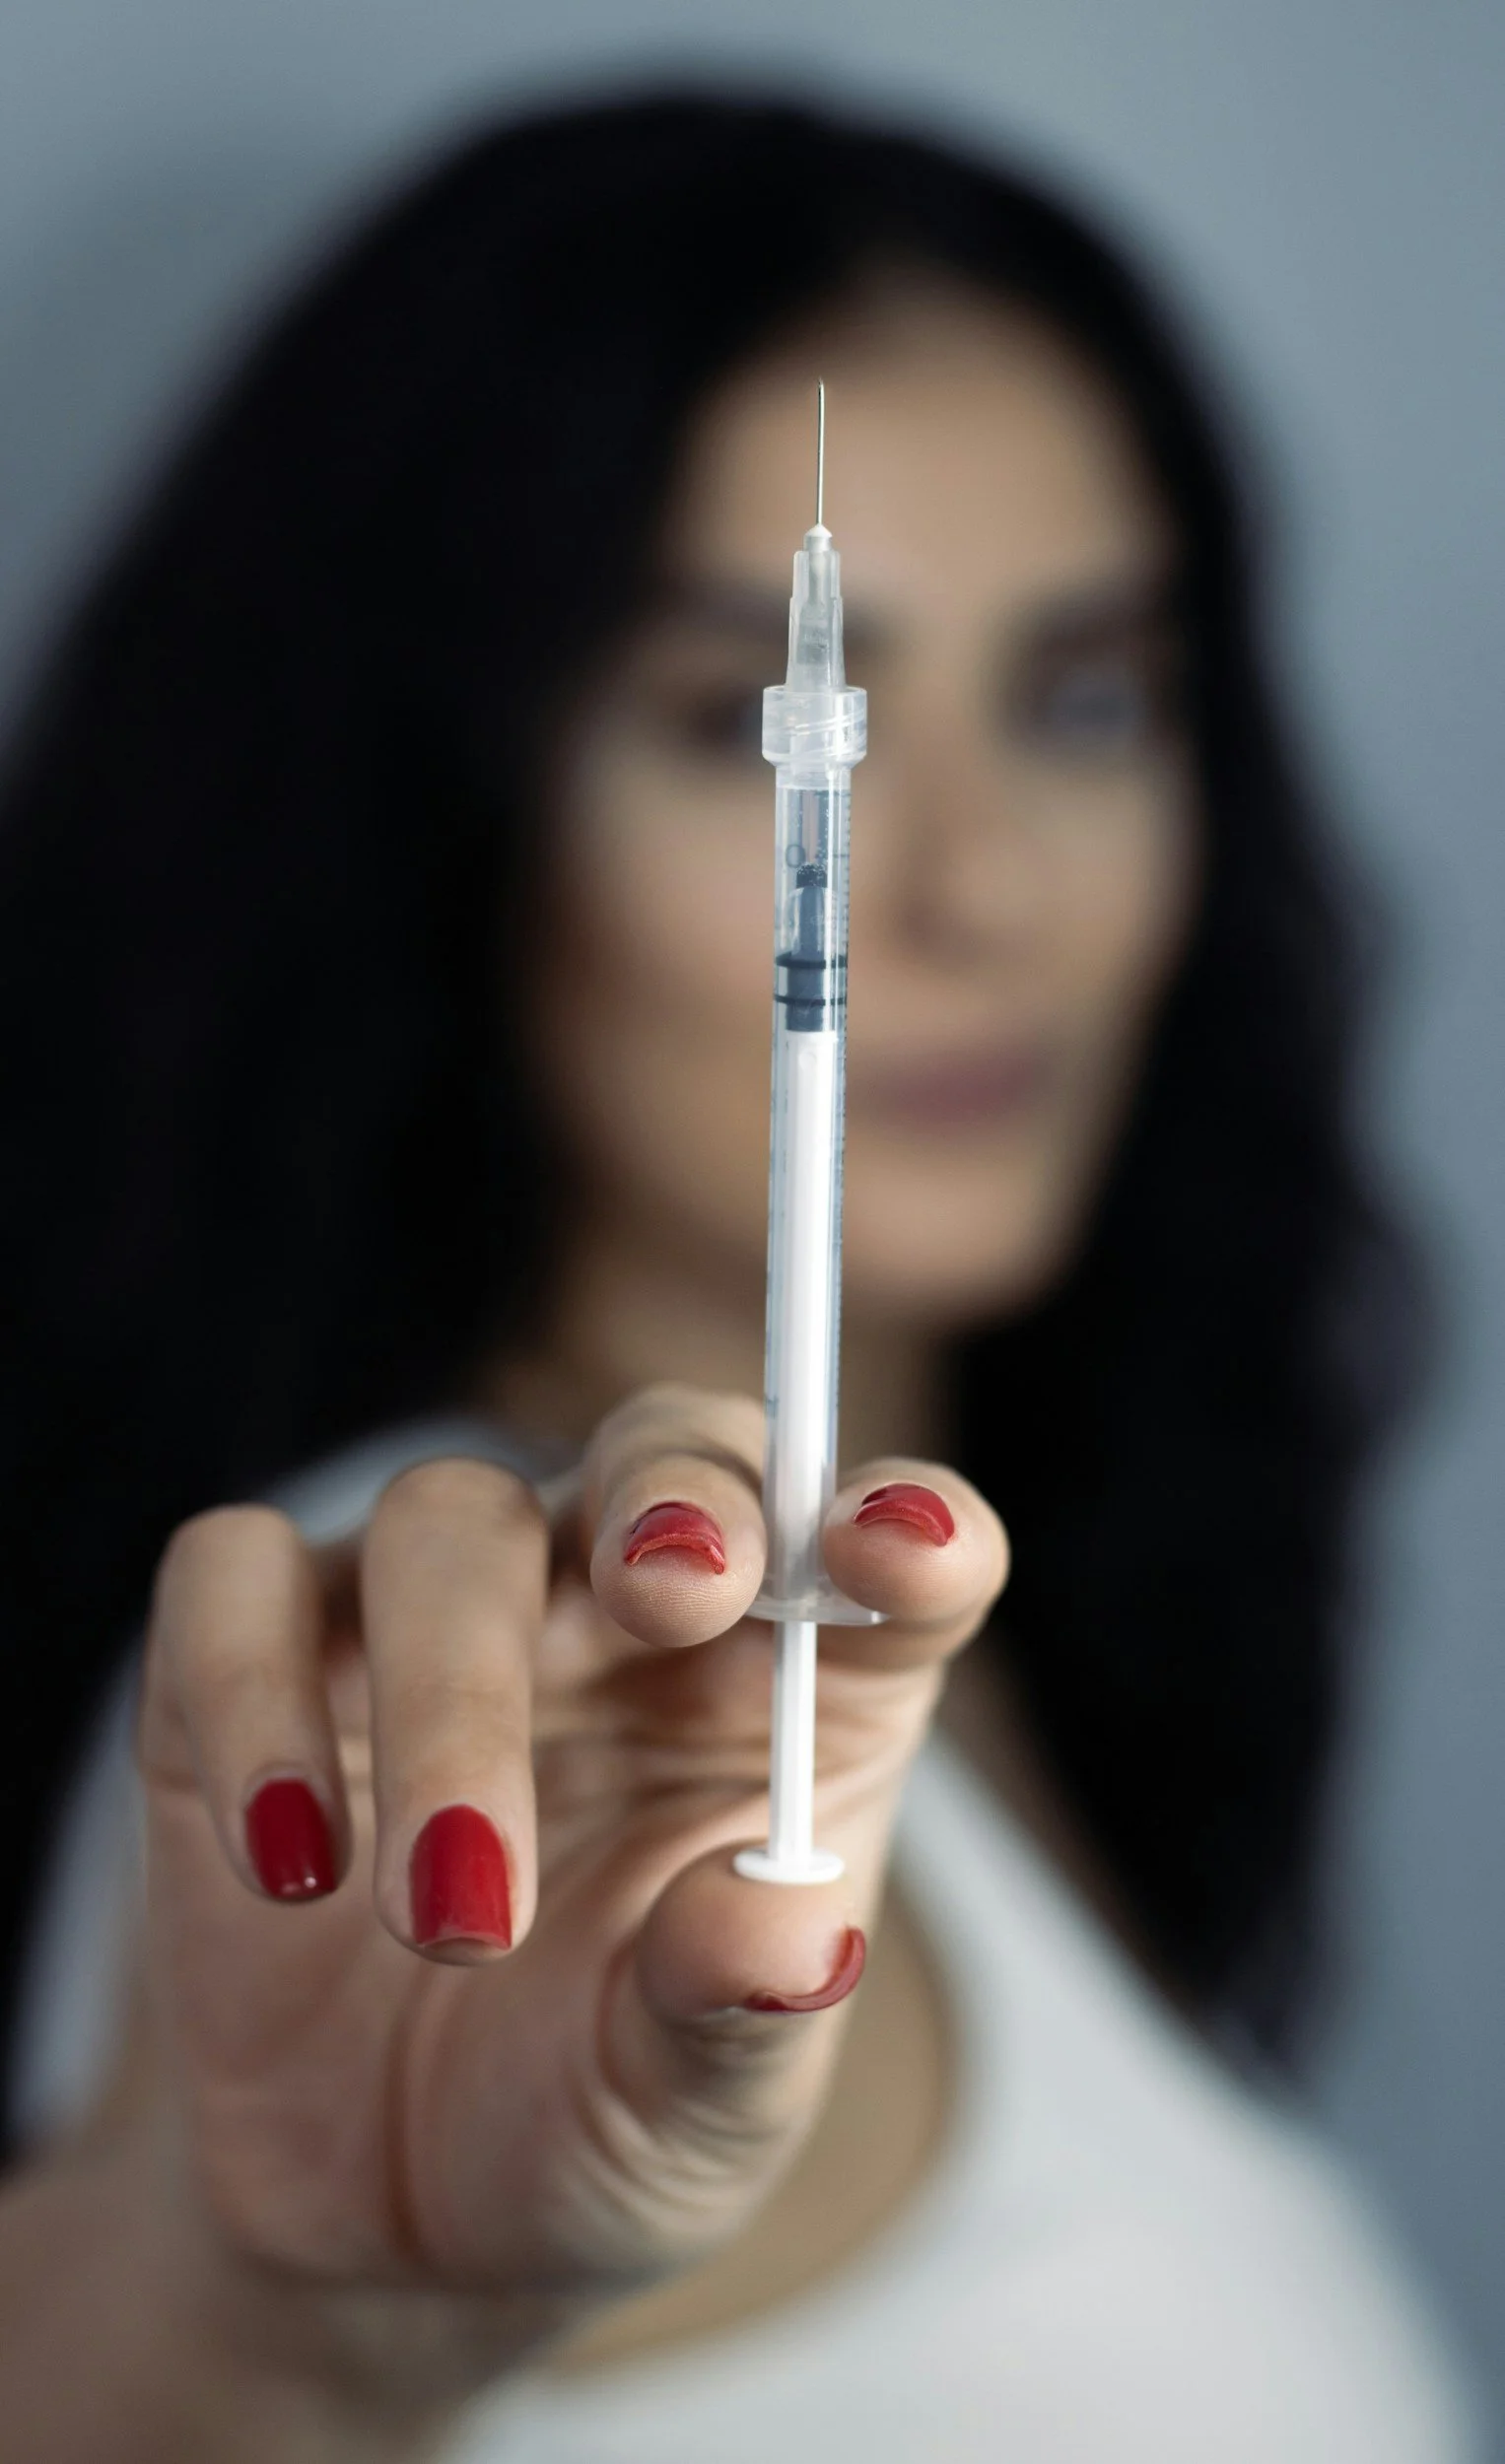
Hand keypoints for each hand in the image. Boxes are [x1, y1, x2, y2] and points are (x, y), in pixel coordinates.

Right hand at [138, 1385, 1007, 2388]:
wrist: (391, 2223)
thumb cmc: (598, 2117)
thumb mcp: (697, 2111)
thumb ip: (742, 2017)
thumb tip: (790, 1933)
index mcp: (799, 1691)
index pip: (891, 1553)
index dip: (914, 1525)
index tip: (898, 1550)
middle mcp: (630, 1614)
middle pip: (666, 1452)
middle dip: (675, 1495)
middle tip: (668, 1591)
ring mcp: (443, 1615)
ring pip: (447, 1518)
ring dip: (452, 1692)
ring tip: (452, 1915)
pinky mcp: (263, 1653)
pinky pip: (230, 1580)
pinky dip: (250, 1694)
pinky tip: (288, 1860)